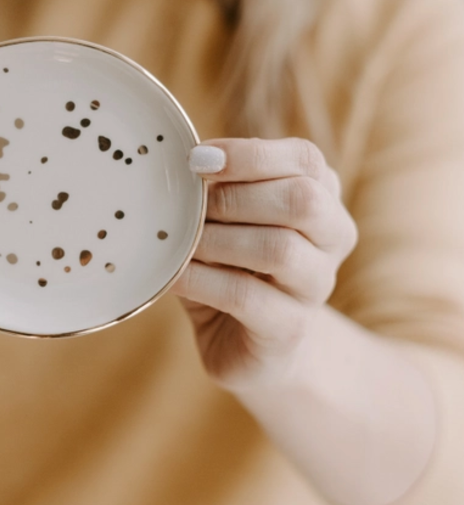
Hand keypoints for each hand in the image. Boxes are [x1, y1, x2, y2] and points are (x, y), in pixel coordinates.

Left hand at [171, 138, 357, 393]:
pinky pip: (246, 296)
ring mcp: (316, 287)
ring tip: (180, 242)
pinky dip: (201, 280)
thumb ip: (216, 192)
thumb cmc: (233, 271)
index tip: (197, 159)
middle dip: (234, 198)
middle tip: (187, 206)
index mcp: (322, 199)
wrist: (256, 349)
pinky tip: (173, 276)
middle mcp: (332, 239)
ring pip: (279, 250)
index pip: (304, 160)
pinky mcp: (290, 329)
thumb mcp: (227, 224)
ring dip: (217, 240)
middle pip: (302, 200)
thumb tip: (179, 163)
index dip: (250, 155)